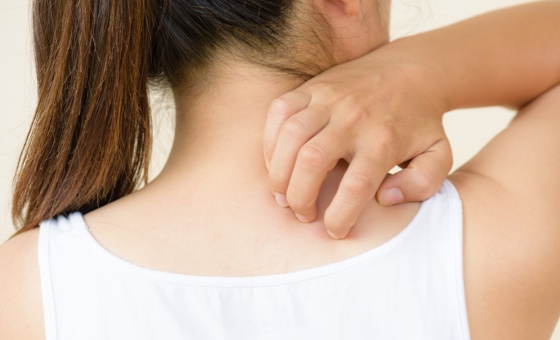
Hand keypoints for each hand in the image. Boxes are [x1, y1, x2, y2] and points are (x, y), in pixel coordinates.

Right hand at [263, 48, 451, 239]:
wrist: (411, 70)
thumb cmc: (420, 122)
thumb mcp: (438, 155)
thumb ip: (422, 183)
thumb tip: (384, 198)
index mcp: (384, 140)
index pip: (356, 187)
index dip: (339, 217)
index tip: (334, 231)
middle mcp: (354, 117)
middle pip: (313, 161)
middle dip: (299, 197)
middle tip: (302, 214)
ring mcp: (330, 98)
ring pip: (291, 136)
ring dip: (279, 172)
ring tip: (281, 194)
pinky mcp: (313, 86)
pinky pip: (279, 110)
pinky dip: (270, 140)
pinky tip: (276, 162)